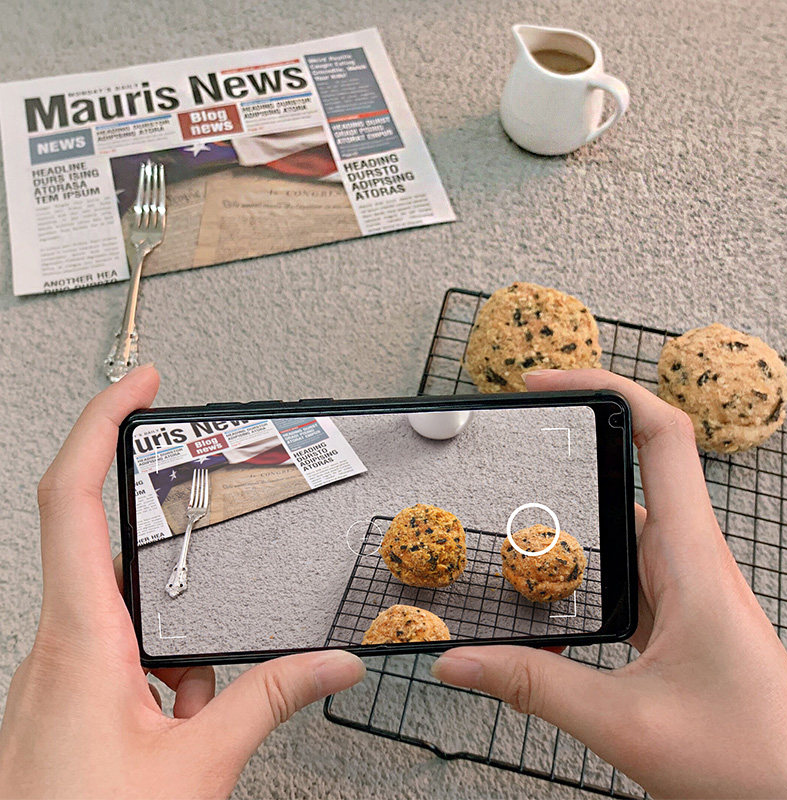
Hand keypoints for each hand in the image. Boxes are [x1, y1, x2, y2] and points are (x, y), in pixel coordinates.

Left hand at [0, 366, 363, 799]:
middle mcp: (62, 643)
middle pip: (109, 549)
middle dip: (168, 555)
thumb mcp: (196, 765)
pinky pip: (123, 657)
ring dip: (175, 646)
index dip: (102, 424)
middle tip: (201, 542)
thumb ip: (270, 699)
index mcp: (82, 639)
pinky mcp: (69, 697)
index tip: (139, 386)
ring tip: (191, 706)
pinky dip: (163, 677)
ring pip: (128, 616)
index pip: (73, 497)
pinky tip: (179, 722)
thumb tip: (330, 662)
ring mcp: (61, 671)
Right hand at [431, 369, 786, 798]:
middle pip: (636, 463)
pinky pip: (621, 562)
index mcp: (689, 558)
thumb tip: (461, 661)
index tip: (548, 381)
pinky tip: (544, 582)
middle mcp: (687, 558)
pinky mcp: (673, 611)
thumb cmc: (749, 761)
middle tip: (517, 435)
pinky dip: (579, 558)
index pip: (662, 436)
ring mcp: (681, 583)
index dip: (606, 388)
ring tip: (514, 506)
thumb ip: (533, 686)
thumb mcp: (625, 723)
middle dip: (575, 440)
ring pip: (624, 517)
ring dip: (574, 504)